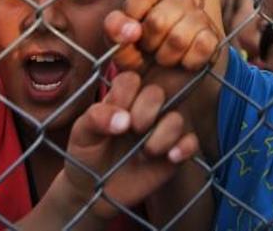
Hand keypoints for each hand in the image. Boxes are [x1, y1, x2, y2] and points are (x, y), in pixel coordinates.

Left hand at [60, 70, 198, 218]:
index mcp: (120, 99)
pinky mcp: (173, 152)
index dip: (126, 94)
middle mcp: (143, 110)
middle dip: (146, 110)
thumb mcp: (81, 135)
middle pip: (156, 93)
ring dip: (164, 133)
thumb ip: (95, 118)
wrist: (93, 191)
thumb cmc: (86, 155)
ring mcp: (160, 131)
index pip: (130, 79)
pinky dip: (185, 147)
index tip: (117, 116)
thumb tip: (124, 120)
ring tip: (147, 151)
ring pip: (176, 118)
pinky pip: (191, 142)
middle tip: (134, 129)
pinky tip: (171, 158)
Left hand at [104, 0, 219, 71]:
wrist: (164, 80)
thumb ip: (114, 29)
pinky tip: (182, 61)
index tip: (132, 30)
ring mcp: (199, 16)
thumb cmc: (139, 54)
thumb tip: (132, 31)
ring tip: (164, 57)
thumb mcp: (118, 44)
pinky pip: (199, 49)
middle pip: (158, 21)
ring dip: (166, 57)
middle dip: (148, 44)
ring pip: (178, 39)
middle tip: (149, 49)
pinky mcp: (213, 36)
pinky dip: (186, 62)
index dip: (134, 11)